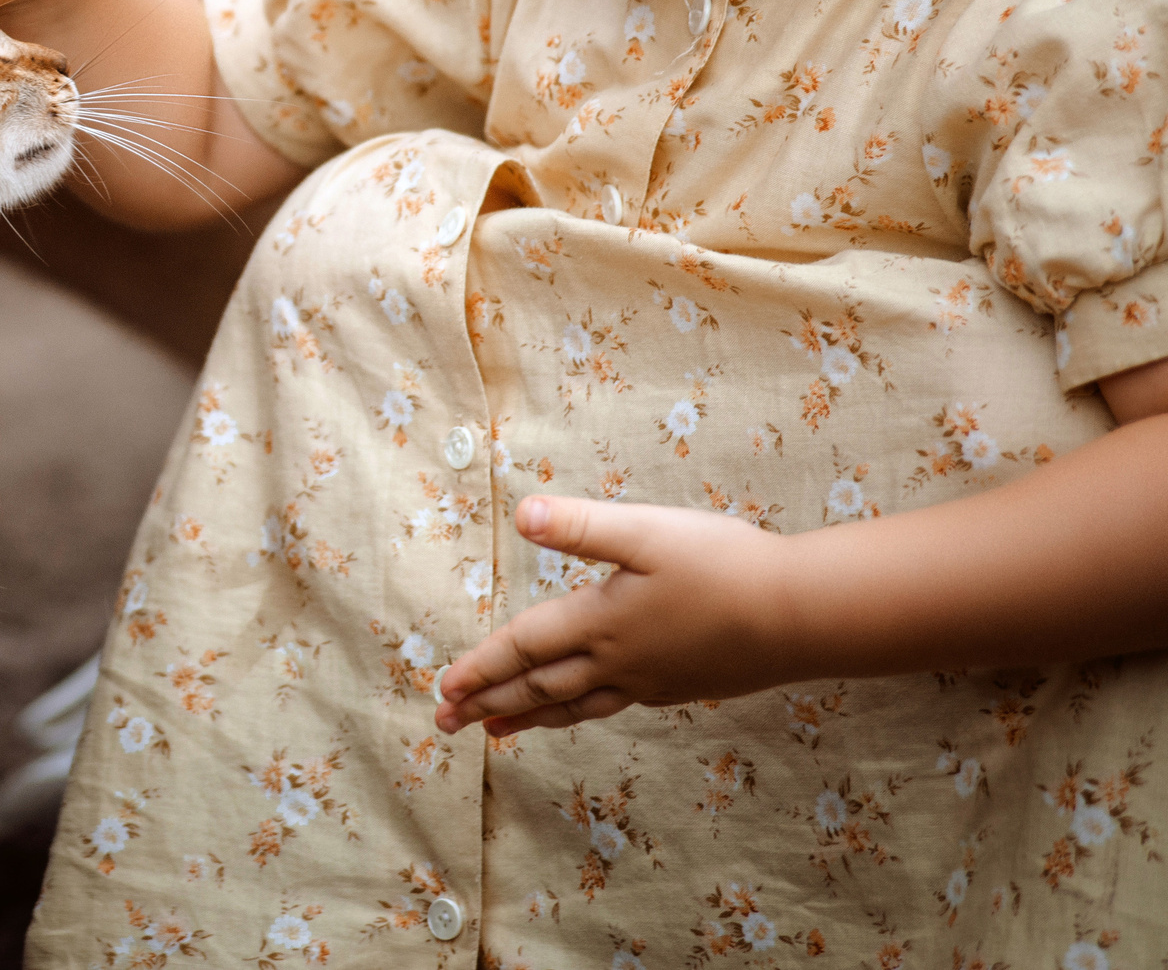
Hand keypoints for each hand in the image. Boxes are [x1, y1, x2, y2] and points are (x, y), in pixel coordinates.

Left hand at [433, 495, 799, 736]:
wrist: (802, 616)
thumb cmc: (724, 565)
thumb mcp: (646, 531)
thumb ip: (581, 526)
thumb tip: (521, 513)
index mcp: (600, 622)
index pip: (524, 648)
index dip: (480, 667)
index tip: (443, 689)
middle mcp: (617, 661)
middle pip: (539, 687)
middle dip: (489, 702)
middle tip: (445, 723)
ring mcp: (649, 680)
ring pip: (574, 704)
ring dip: (529, 716)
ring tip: (495, 732)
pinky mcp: (679, 685)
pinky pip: (610, 705)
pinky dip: (578, 711)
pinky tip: (578, 708)